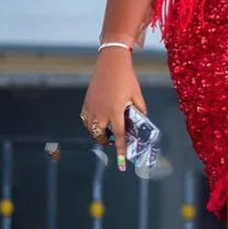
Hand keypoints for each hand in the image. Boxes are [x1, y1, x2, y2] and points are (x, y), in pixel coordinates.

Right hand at [80, 48, 146, 171]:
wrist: (111, 63)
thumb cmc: (127, 78)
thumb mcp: (137, 95)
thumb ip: (140, 110)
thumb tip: (142, 121)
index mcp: (116, 112)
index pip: (119, 137)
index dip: (120, 152)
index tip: (121, 165)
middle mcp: (101, 113)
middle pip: (101, 136)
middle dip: (107, 141)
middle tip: (115, 138)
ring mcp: (91, 107)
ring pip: (91, 129)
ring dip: (99, 132)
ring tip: (107, 128)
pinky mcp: (86, 102)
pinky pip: (85, 119)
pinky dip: (90, 123)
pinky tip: (98, 119)